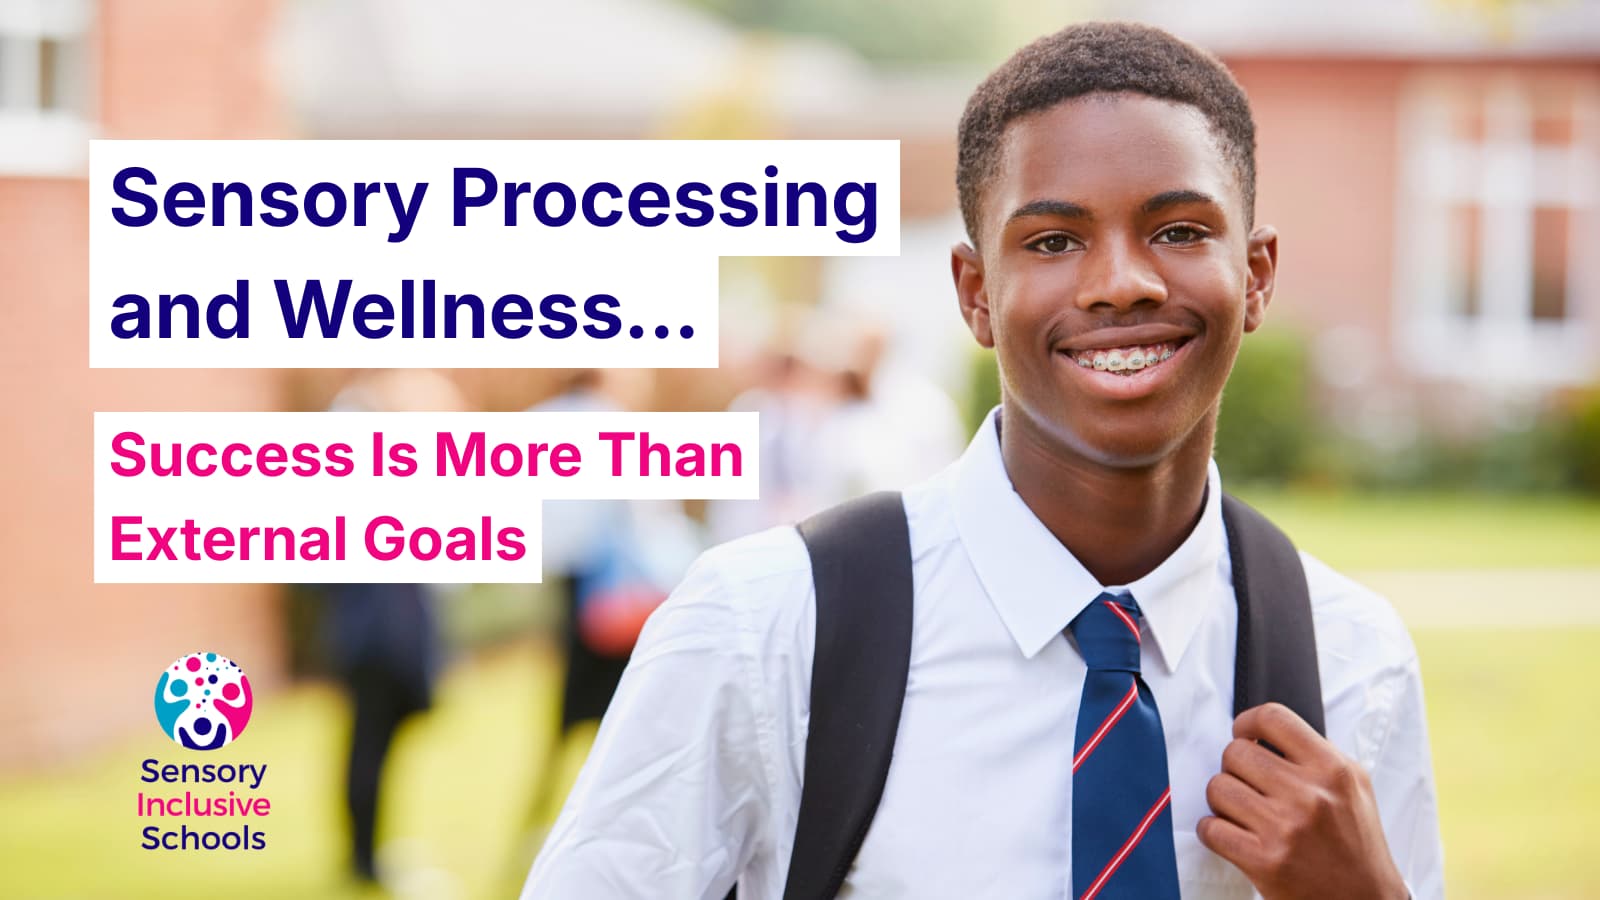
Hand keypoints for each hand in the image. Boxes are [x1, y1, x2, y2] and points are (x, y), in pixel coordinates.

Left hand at [1196, 703, 1406, 899]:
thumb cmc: (1357, 844)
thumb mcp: (1354, 787)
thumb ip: (1316, 754)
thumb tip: (1267, 732)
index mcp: (1333, 770)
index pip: (1273, 718)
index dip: (1247, 722)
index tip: (1244, 733)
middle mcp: (1309, 795)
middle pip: (1235, 752)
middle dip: (1234, 767)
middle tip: (1248, 783)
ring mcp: (1285, 828)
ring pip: (1217, 787)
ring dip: (1222, 800)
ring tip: (1242, 811)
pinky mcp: (1264, 861)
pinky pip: (1210, 828)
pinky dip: (1213, 831)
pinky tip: (1231, 834)